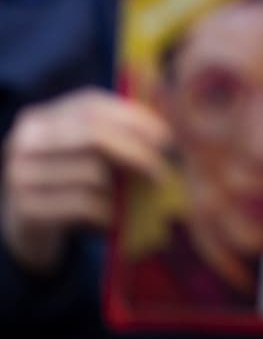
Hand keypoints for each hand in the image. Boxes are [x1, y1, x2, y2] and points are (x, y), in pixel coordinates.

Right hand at [2, 89, 171, 272]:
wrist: (24, 232)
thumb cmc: (67, 186)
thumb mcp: (86, 156)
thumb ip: (116, 138)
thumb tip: (167, 136)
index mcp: (41, 117)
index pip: (92, 105)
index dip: (134, 118)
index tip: (166, 138)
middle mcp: (25, 141)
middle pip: (94, 135)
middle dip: (137, 153)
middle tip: (163, 173)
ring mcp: (20, 175)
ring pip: (93, 174)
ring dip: (119, 193)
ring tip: (119, 203)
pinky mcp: (26, 209)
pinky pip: (85, 205)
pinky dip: (107, 215)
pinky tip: (107, 221)